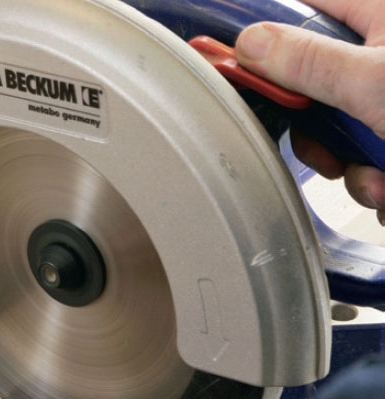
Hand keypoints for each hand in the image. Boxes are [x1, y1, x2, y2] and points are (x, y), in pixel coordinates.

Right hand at [236, 0, 384, 223]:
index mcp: (383, 15)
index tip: (228, 51)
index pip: (304, 4)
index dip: (263, 29)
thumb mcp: (372, 81)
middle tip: (326, 150)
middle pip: (316, 82)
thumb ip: (306, 60)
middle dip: (318, 130)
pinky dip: (382, 182)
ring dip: (355, 168)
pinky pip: (372, 158)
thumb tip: (250, 43)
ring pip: (343, 132)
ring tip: (384, 177)